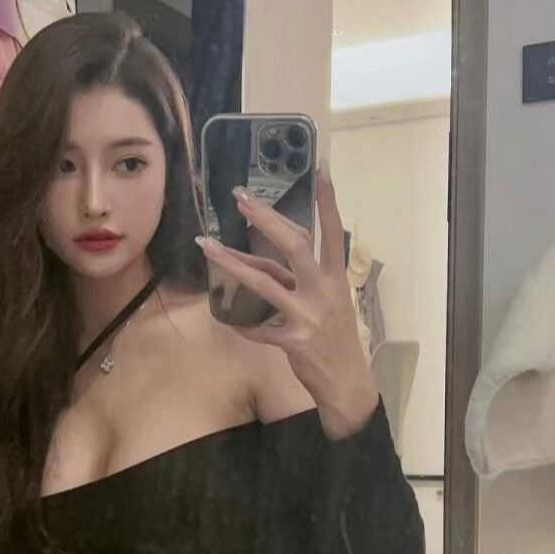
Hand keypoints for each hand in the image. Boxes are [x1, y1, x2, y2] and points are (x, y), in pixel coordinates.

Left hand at [196, 162, 374, 412]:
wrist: (347, 382)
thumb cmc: (334, 338)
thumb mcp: (327, 302)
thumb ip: (298, 280)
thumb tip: (257, 261)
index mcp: (335, 278)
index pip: (330, 233)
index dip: (327, 203)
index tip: (321, 171)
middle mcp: (324, 291)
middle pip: (294, 245)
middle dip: (265, 219)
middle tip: (240, 197)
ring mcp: (308, 315)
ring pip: (266, 282)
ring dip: (233, 263)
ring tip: (207, 246)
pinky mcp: (294, 341)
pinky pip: (259, 330)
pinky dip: (243, 326)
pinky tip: (230, 322)